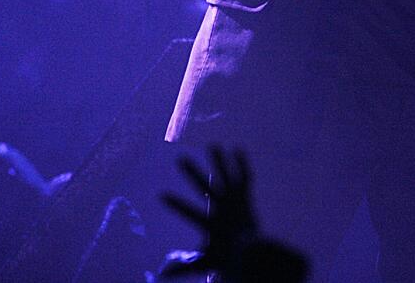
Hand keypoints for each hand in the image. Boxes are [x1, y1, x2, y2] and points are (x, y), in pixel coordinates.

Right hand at [160, 146, 257, 275]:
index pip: (191, 214)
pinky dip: (241, 164)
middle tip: (180, 159)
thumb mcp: (204, 263)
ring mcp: (237, 202)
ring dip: (219, 161)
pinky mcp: (245, 198)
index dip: (176, 204)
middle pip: (206, 189)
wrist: (254, 253)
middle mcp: (225, 210)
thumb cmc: (226, 258)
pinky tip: (237, 149)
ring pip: (227, 177)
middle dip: (193, 173)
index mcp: (212, 225)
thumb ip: (183, 267)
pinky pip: (244, 178)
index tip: (161, 194)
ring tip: (213, 145)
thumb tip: (160, 274)